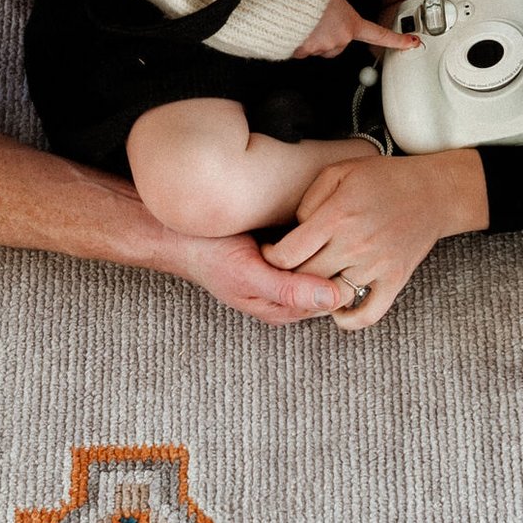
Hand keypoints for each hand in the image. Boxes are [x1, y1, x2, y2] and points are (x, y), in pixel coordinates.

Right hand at [171, 230, 342, 324]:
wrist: (177, 233)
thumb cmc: (208, 255)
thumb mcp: (247, 274)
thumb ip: (289, 290)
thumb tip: (335, 298)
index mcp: (283, 309)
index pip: (333, 298)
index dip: (342, 271)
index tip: (345, 244)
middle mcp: (288, 294)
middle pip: (331, 279)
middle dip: (338, 254)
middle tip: (339, 225)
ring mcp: (284, 272)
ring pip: (323, 260)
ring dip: (328, 240)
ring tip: (327, 217)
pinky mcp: (280, 250)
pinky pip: (310, 244)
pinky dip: (316, 230)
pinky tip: (313, 213)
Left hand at [262, 150, 489, 329]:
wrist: (434, 192)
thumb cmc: (383, 178)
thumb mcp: (339, 172)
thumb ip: (308, 200)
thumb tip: (294, 230)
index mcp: (336, 216)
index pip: (287, 254)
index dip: (270, 258)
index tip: (270, 253)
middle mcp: (354, 245)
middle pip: (305, 278)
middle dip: (287, 278)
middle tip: (283, 272)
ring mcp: (376, 266)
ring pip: (331, 298)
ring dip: (314, 298)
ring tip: (306, 288)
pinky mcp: (394, 280)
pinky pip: (368, 314)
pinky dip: (348, 320)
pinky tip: (336, 310)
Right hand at [293, 0, 415, 59]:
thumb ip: (336, 13)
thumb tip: (329, 16)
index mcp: (351, 22)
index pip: (379, 34)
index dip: (396, 40)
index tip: (411, 42)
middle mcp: (340, 38)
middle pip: (337, 46)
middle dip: (327, 38)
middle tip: (317, 22)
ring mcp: (322, 47)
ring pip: (317, 49)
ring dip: (310, 39)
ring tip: (303, 21)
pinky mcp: (304, 52)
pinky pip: (300, 50)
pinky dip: (296, 42)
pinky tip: (293, 28)